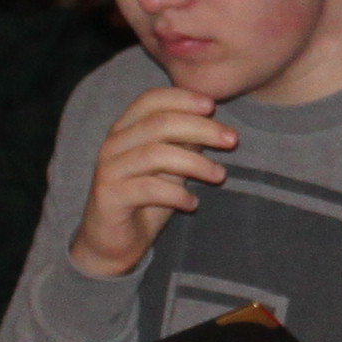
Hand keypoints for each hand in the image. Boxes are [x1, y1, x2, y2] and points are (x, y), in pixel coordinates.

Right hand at [64, 82, 236, 276]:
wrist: (111, 243)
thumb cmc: (144, 201)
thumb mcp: (170, 168)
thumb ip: (184, 145)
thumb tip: (214, 125)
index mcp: (125, 129)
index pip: (151, 100)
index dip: (182, 98)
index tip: (213, 106)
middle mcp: (113, 144)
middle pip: (159, 123)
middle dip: (201, 128)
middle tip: (232, 140)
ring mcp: (108, 169)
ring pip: (155, 154)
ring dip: (195, 163)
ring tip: (220, 175)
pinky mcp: (109, 196)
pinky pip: (148, 189)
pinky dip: (177, 195)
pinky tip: (193, 203)